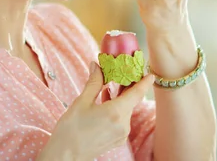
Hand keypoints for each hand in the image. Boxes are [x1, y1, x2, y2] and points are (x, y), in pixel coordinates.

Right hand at [38, 62, 153, 160]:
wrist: (65, 155)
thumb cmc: (71, 129)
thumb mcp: (82, 102)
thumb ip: (94, 82)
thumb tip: (96, 65)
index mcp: (116, 112)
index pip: (137, 93)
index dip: (145, 82)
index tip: (150, 72)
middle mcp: (123, 124)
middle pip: (131, 100)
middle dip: (127, 86)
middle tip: (123, 71)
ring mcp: (121, 134)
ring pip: (125, 109)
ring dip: (120, 97)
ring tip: (109, 84)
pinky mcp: (117, 139)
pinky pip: (121, 119)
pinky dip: (116, 108)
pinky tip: (105, 101)